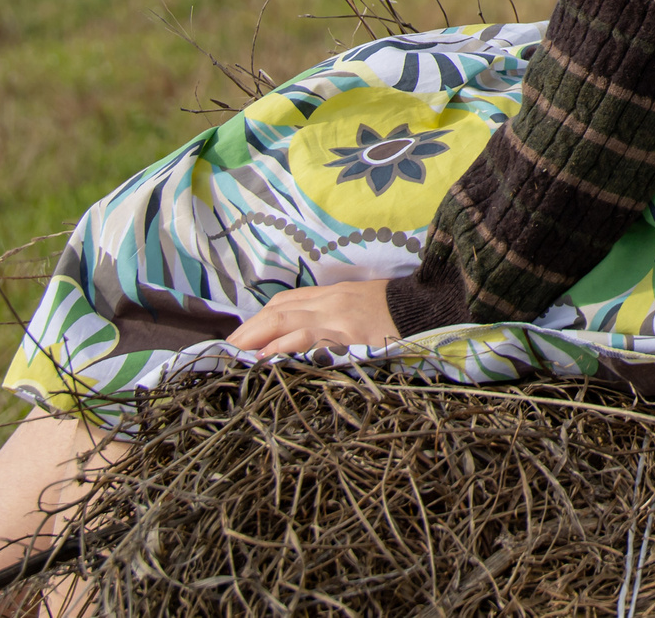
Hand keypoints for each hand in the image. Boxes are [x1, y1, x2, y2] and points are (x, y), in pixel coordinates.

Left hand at [227, 279, 398, 357]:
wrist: (427, 311)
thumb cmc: (396, 313)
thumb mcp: (361, 305)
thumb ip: (334, 313)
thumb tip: (303, 333)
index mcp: (333, 293)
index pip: (285, 302)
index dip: (258, 319)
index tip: (242, 338)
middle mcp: (330, 302)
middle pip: (277, 312)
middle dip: (248, 331)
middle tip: (226, 352)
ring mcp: (337, 319)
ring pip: (285, 322)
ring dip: (255, 341)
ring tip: (236, 359)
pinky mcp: (346, 337)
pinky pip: (307, 341)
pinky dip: (282, 350)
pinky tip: (267, 361)